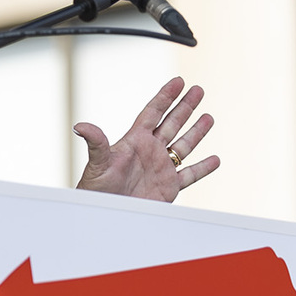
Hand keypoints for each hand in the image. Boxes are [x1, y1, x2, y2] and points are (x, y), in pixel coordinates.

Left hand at [75, 77, 218, 201]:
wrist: (105, 213)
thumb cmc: (96, 189)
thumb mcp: (98, 164)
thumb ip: (96, 143)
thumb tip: (80, 126)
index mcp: (134, 141)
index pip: (153, 113)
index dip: (166, 96)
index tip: (179, 81)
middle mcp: (150, 151)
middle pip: (172, 123)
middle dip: (185, 107)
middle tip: (198, 90)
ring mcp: (160, 168)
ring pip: (184, 146)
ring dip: (197, 132)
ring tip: (208, 118)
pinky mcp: (168, 186)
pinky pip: (190, 175)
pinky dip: (203, 168)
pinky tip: (215, 160)